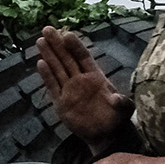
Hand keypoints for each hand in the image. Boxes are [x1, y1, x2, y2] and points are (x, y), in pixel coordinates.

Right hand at [36, 26, 130, 147]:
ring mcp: (70, 90)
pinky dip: (47, 75)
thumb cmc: (116, 118)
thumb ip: (121, 103)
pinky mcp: (61, 102)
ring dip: (49, 55)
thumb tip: (117, 99)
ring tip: (40, 40)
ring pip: (57, 68)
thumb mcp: (124, 110)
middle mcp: (81, 80)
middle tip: (47, 29)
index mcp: (96, 77)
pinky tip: (40, 63)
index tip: (67, 34)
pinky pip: (53, 86)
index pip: (84, 58)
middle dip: (58, 44)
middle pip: (67, 59)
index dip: (76, 46)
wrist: (105, 134)